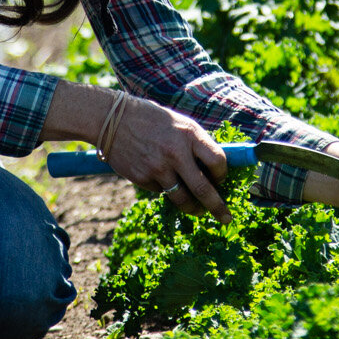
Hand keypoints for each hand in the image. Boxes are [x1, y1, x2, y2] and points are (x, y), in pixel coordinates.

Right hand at [104, 97, 231, 222]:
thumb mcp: (179, 123)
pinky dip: (166, 189)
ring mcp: (158, 168)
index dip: (222, 174)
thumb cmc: (151, 119)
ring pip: (182, 199)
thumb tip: (213, 170)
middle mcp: (175, 153)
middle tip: (225, 218)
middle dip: (217, 207)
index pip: (217, 161)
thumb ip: (196, 144)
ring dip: (193, 208)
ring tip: (198, 210)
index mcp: (189, 134)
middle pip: (203, 189)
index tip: (221, 180)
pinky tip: (160, 177)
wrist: (113, 119)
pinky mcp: (142, 178)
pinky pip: (161, 191)